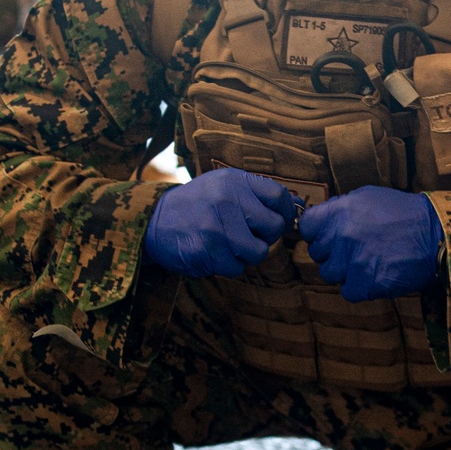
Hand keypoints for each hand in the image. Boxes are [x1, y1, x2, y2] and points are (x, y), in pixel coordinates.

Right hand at [144, 167, 296, 277]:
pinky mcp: (206, 250)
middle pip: (273, 227)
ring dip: (246, 255)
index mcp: (234, 181)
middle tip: (248, 236)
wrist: (154, 220)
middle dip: (265, 237)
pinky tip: (213, 253)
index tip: (276, 222)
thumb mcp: (223, 186)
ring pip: (258, 252)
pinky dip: (228, 265)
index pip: (279, 197)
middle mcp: (226, 200)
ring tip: (228, 245)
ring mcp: (216, 226)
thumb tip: (295, 206)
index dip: (284, 213)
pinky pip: (236, 268)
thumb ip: (256, 194)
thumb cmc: (197, 204)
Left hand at [299, 187, 442, 300]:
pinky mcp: (365, 284)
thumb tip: (324, 218)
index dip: (316, 233)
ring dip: (345, 272)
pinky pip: (348, 292)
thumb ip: (342, 208)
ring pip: (330, 274)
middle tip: (355, 250)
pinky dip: (360, 288)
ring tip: (367, 263)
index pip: (307, 226)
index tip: (328, 237)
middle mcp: (342, 236)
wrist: (436, 236)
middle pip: (318, 253)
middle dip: (333, 253)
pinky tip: (375, 275)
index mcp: (340, 212)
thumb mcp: (370, 197)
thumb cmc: (405, 213)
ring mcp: (352, 262)